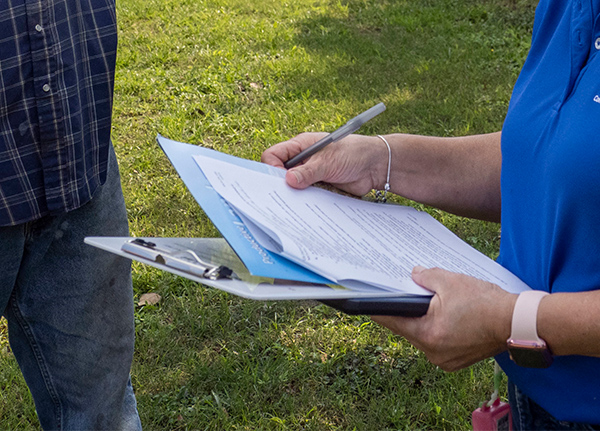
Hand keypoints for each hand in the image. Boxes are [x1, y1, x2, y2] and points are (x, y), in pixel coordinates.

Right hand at [261, 133, 387, 195]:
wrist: (375, 166)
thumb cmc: (353, 153)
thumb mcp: (328, 161)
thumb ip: (308, 172)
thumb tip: (287, 181)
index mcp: (300, 147)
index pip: (273, 155)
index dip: (271, 167)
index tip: (279, 181)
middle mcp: (302, 161)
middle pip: (279, 174)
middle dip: (280, 185)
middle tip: (285, 197)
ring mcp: (309, 176)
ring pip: (292, 188)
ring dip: (295, 196)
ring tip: (298, 204)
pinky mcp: (318, 189)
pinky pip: (306, 198)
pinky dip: (306, 203)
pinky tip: (309, 209)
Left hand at [372, 266, 517, 371]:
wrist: (518, 322)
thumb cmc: (486, 302)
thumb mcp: (451, 281)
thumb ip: (426, 276)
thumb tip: (414, 274)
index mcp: (428, 334)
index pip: (392, 321)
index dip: (377, 309)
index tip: (361, 302)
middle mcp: (434, 352)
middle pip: (407, 329)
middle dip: (404, 310)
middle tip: (399, 294)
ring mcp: (445, 359)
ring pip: (422, 335)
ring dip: (421, 320)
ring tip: (424, 302)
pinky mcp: (457, 360)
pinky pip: (437, 342)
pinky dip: (435, 328)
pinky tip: (440, 314)